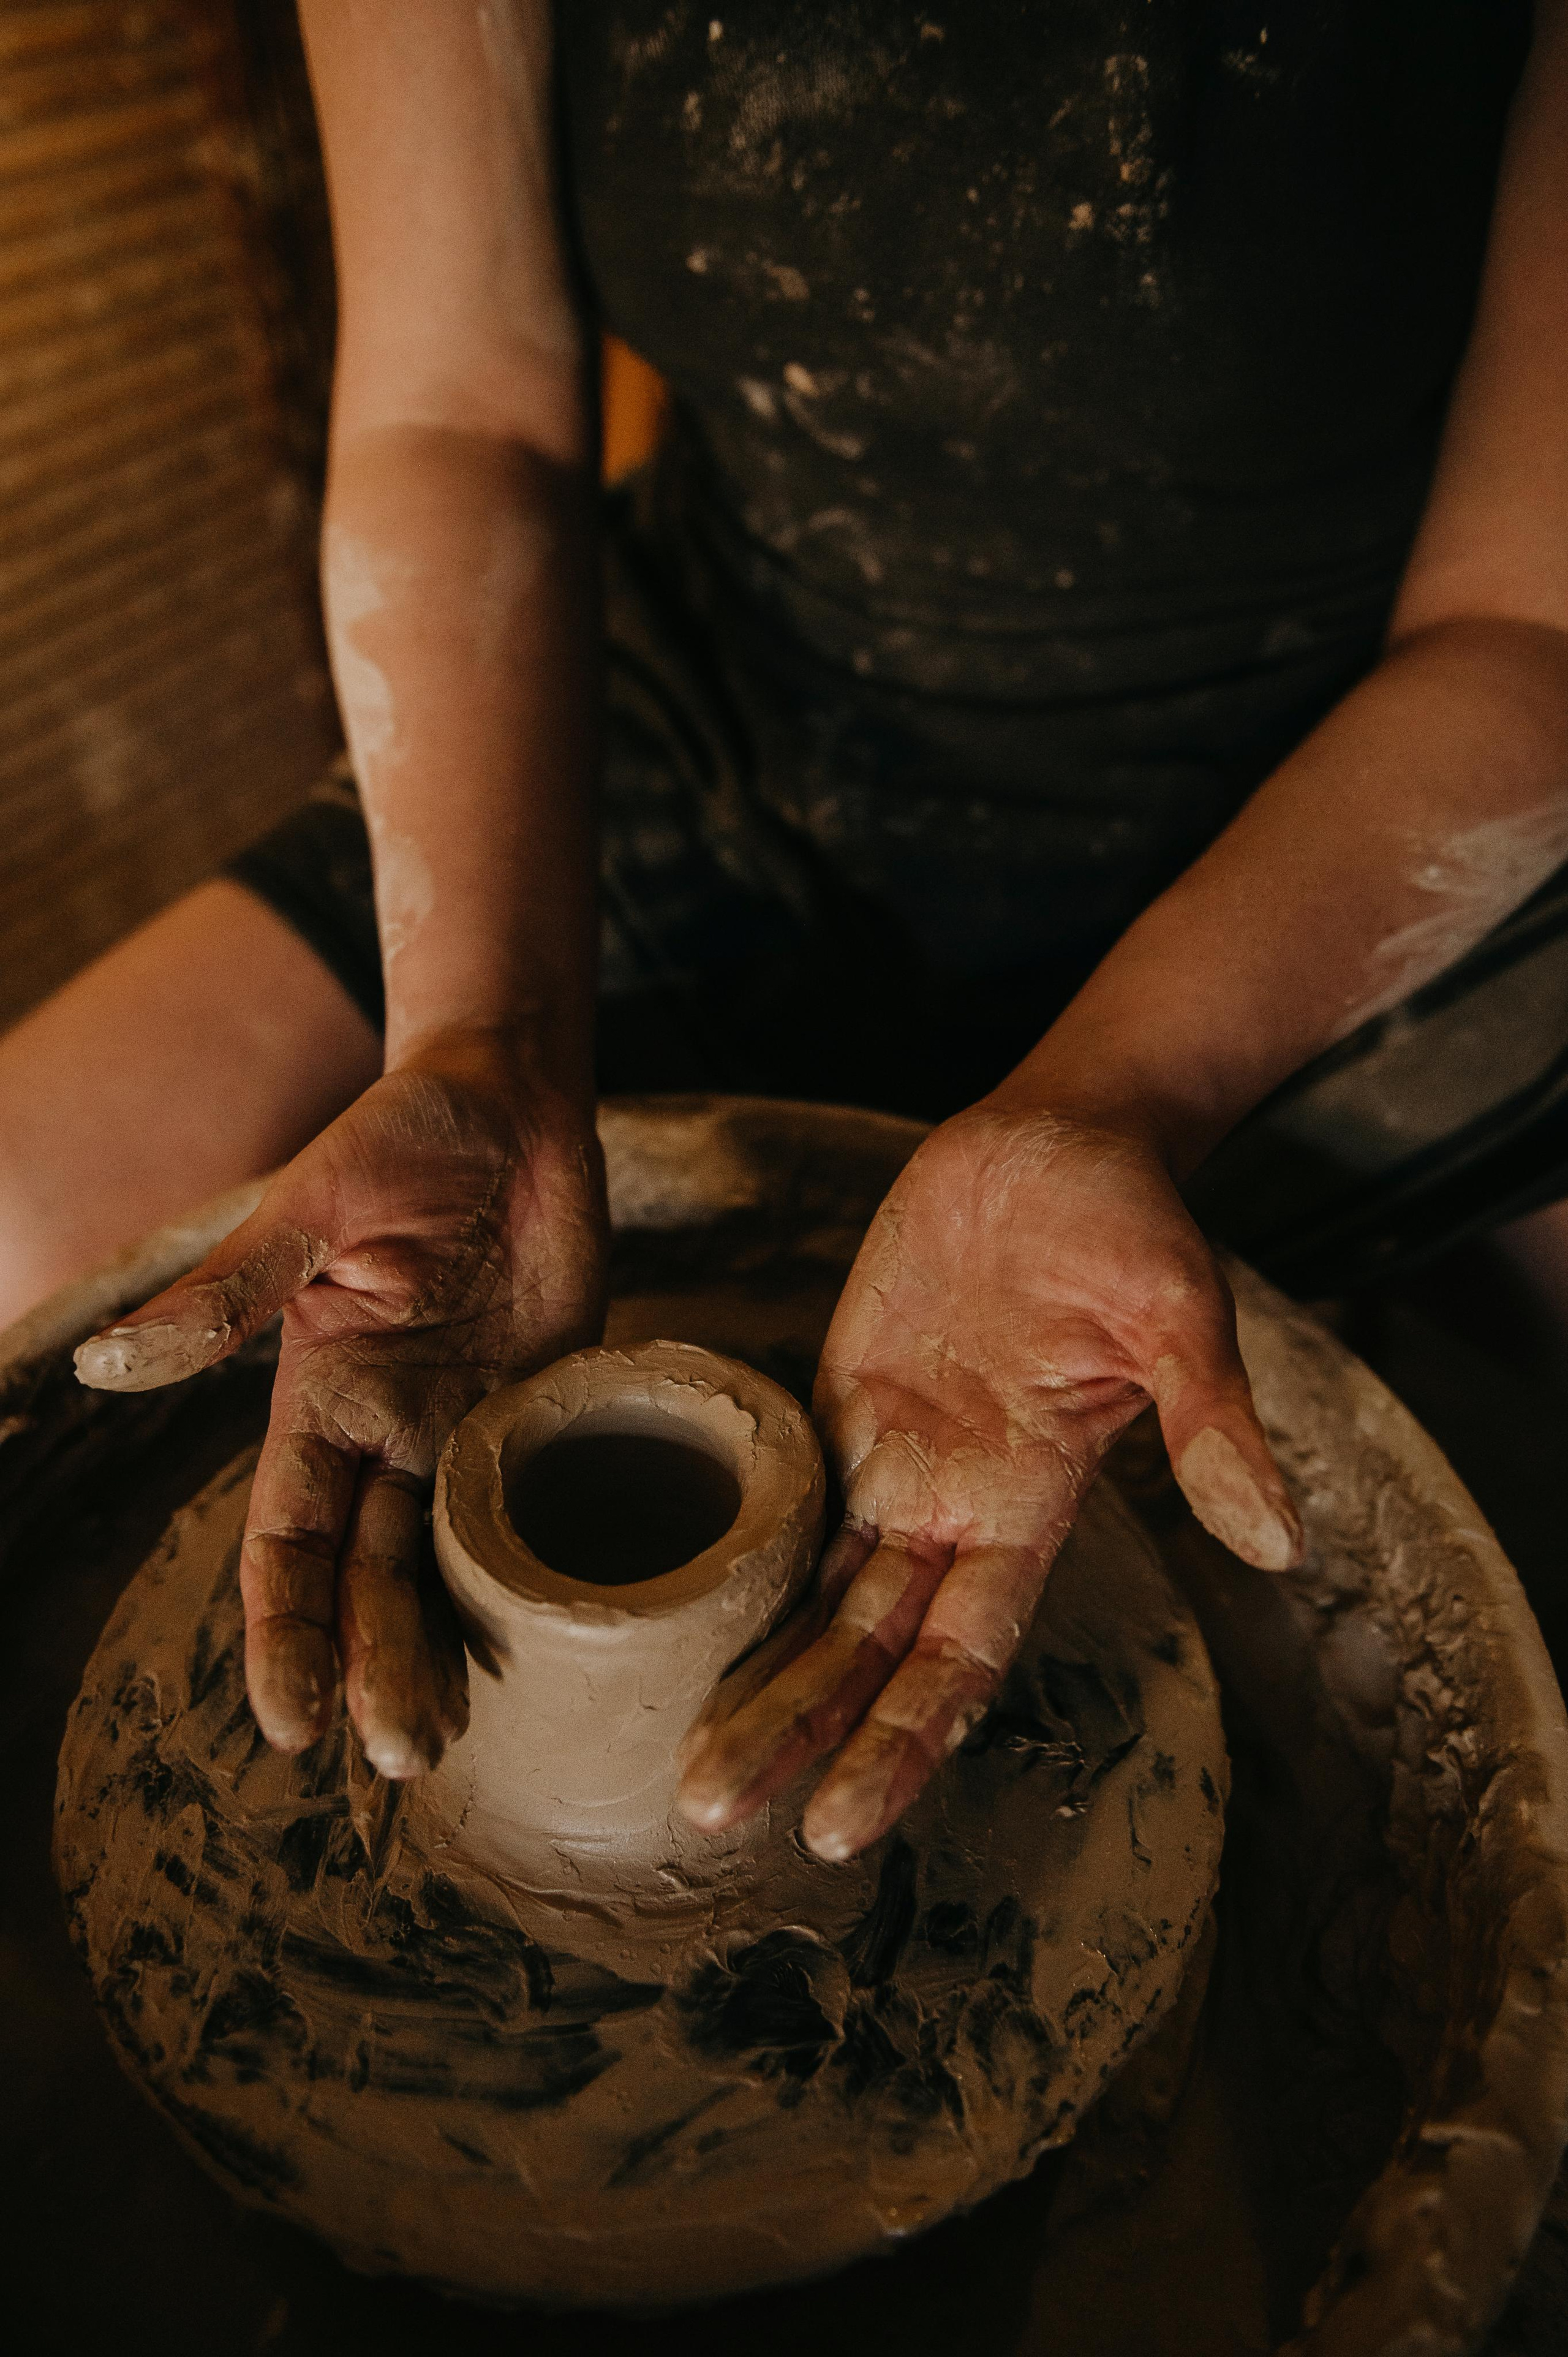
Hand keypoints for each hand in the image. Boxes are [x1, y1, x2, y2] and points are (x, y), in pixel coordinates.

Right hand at [75, 1030, 606, 1776]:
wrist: (514, 1098)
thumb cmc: (399, 1136)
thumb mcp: (308, 1209)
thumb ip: (225, 1297)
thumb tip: (107, 1367)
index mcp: (320, 1397)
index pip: (290, 1543)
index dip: (287, 1632)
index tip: (291, 1723)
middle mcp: (389, 1429)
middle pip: (370, 1577)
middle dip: (374, 1669)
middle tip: (404, 1759)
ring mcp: (469, 1424)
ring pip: (448, 1564)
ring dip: (442, 1649)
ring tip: (450, 1738)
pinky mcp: (549, 1406)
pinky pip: (542, 1506)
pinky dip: (539, 1576)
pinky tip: (554, 1644)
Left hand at [678, 1102, 1299, 1859]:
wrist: (1061, 1139)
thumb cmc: (1133, 1224)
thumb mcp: (1183, 1318)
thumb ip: (1212, 1431)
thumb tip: (1279, 1542)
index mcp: (1027, 1503)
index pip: (960, 1655)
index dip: (902, 1738)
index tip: (839, 1821)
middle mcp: (951, 1499)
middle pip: (864, 1649)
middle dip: (795, 1732)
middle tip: (707, 1811)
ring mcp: (892, 1452)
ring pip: (811, 1593)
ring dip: (755, 1672)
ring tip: (685, 1758)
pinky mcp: (842, 1395)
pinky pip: (783, 1499)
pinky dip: (732, 1560)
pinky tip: (670, 1617)